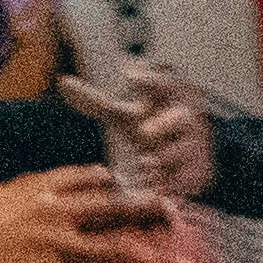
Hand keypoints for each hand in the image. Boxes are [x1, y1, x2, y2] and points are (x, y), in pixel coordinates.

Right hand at [0, 165, 180, 262]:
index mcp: (27, 190)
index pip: (74, 180)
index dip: (99, 180)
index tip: (117, 180)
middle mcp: (49, 211)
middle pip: (110, 208)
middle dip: (145, 208)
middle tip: (173, 211)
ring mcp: (52, 243)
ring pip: (116, 251)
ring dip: (155, 259)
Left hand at [60, 61, 215, 199]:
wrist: (181, 161)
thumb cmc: (149, 128)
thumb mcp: (123, 114)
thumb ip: (95, 99)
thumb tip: (62, 81)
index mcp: (170, 96)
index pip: (164, 80)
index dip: (149, 77)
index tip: (129, 74)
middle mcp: (187, 117)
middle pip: (182, 115)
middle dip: (165, 123)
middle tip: (143, 132)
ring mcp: (196, 143)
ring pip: (185, 149)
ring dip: (165, 157)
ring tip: (145, 164)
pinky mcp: (200, 169)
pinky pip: (188, 177)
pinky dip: (173, 183)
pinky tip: (157, 188)